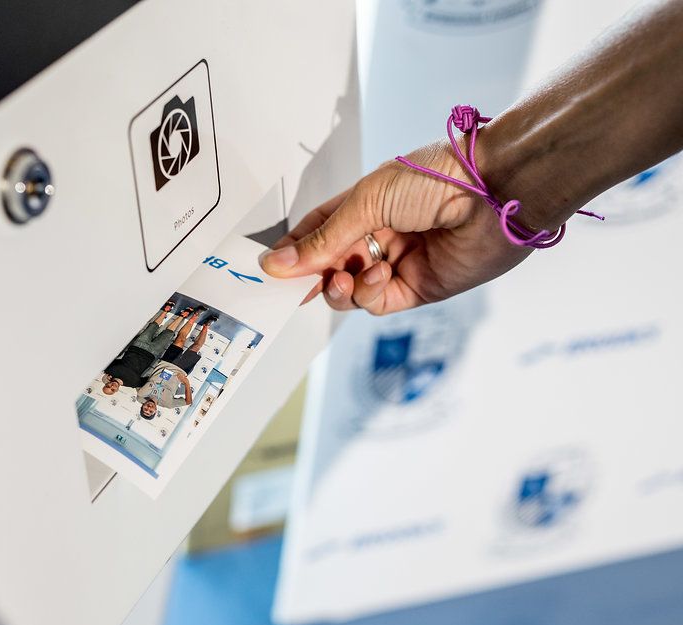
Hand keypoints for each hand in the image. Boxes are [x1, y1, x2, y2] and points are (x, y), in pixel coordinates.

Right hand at [259, 139, 531, 314]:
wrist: (495, 193)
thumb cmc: (435, 179)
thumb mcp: (366, 201)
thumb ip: (322, 239)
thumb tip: (277, 263)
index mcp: (362, 205)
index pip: (316, 232)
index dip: (293, 250)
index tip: (271, 267)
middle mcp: (376, 236)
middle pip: (327, 266)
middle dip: (312, 274)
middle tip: (301, 279)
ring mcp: (395, 264)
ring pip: (347, 291)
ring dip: (338, 288)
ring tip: (345, 277)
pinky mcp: (415, 289)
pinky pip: (375, 302)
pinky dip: (369, 293)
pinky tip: (379, 274)